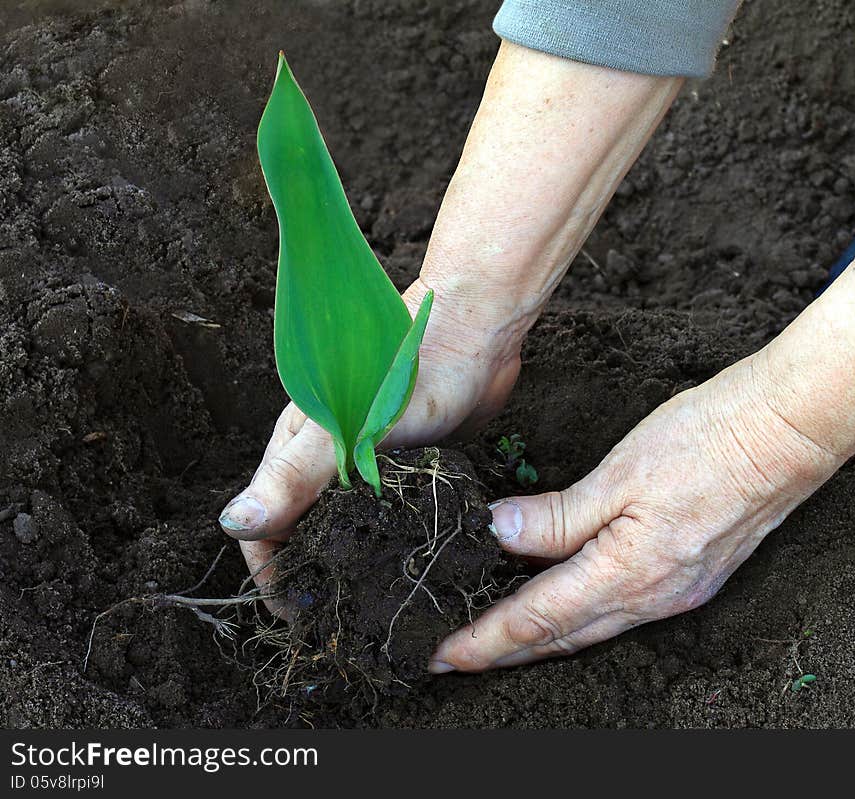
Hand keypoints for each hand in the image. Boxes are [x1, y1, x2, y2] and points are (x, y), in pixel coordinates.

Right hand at [219, 278, 522, 610]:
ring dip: (345, 562)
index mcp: (295, 447)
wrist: (475, 336)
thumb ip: (294, 475)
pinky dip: (380, 541)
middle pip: (299, 528)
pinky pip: (380, 514)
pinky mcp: (401, 466)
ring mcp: (363, 462)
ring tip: (367, 605)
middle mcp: (323, 459)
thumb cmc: (408, 373)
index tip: (298, 612)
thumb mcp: (346, 428)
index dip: (272, 570)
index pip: (263, 522)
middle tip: (336, 618)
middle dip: (308, 573)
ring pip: (341, 525)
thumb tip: (234, 525)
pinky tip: (398, 567)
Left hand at [428, 349, 843, 671]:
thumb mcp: (619, 473)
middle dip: (504, 651)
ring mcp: (674, 592)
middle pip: (561, 637)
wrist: (783, 432)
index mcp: (629, 573)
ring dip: (539, 638)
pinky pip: (617, 611)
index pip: (538, 619)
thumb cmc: (703, 441)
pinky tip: (557, 600)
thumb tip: (499, 533)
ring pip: (589, 628)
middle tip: (454, 655)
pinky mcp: (687, 578)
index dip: (486, 639)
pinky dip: (577, 615)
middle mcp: (653, 598)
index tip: (442, 654)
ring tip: (494, 635)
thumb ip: (557, 515)